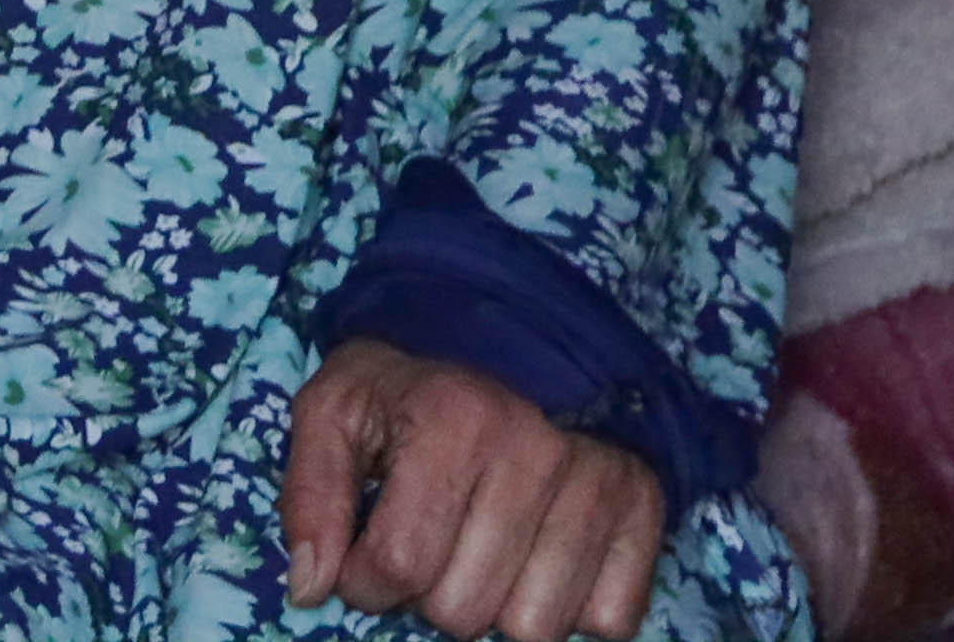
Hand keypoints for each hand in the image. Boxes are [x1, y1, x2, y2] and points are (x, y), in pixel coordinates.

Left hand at [279, 343, 663, 638]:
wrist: (507, 340)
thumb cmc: (409, 391)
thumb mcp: (334, 413)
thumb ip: (309, 496)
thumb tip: (309, 587)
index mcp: (453, 418)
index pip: (398, 564)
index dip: (365, 581)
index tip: (366, 556)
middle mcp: (535, 447)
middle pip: (463, 609)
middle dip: (430, 593)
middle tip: (433, 541)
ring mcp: (599, 480)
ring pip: (533, 628)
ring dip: (498, 607)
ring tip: (484, 550)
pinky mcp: (644, 509)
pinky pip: (608, 621)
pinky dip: (571, 608)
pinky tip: (541, 558)